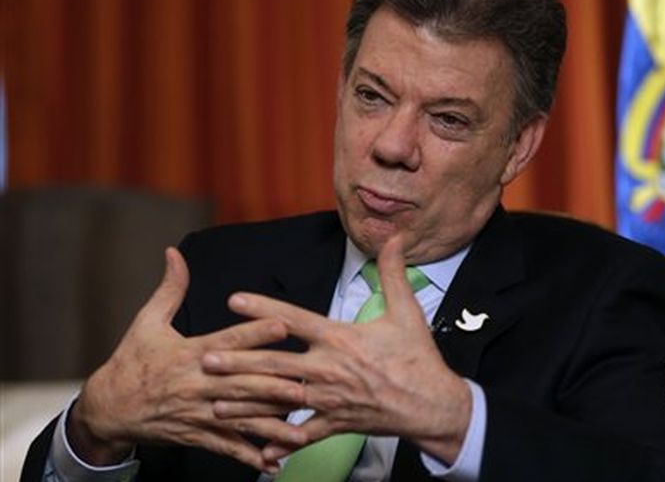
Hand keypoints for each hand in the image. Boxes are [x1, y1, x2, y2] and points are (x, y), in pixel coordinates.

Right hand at [69, 248, 299, 473]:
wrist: (108, 408)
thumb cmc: (132, 361)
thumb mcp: (147, 322)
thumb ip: (170, 289)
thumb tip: (174, 253)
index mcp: (190, 354)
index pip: (228, 341)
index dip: (255, 332)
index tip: (283, 324)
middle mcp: (197, 384)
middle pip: (241, 383)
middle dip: (274, 385)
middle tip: (305, 383)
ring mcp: (198, 412)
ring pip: (240, 418)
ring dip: (271, 424)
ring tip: (301, 429)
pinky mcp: (196, 434)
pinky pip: (226, 446)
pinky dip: (250, 456)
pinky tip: (274, 462)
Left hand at [202, 236, 472, 464]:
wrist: (432, 403)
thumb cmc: (417, 357)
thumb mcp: (407, 312)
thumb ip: (392, 274)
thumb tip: (394, 239)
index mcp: (340, 338)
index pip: (294, 320)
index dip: (263, 309)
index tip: (234, 300)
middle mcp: (329, 369)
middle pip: (275, 364)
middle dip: (238, 363)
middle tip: (206, 360)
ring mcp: (330, 399)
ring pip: (280, 401)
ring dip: (246, 404)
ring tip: (215, 403)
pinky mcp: (336, 423)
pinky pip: (304, 434)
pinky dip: (282, 443)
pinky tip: (260, 452)